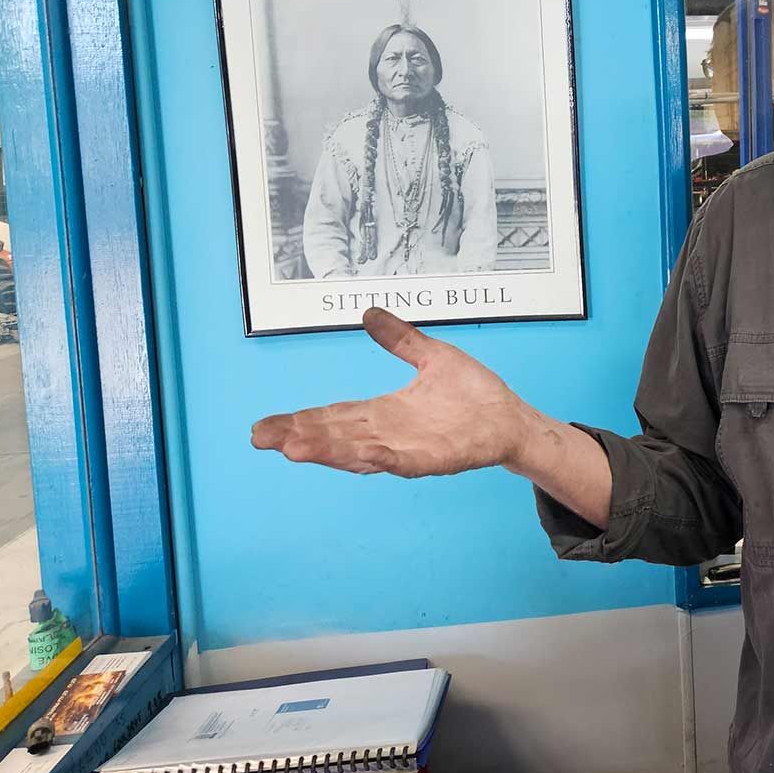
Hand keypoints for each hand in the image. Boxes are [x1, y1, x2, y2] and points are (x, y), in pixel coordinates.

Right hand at [250, 307, 531, 476]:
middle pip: (335, 436)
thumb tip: (368, 313)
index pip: (333, 416)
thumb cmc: (474, 394)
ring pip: (359, 451)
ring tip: (293, 447)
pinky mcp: (434, 458)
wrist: (512, 418)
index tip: (264, 426)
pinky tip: (355, 454)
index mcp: (384, 412)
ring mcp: (409, 449)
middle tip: (260, 437)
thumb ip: (399, 339)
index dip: (300, 420)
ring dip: (327, 450)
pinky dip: (378, 456)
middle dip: (298, 437)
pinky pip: (401, 459)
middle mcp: (389, 434)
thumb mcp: (432, 357)